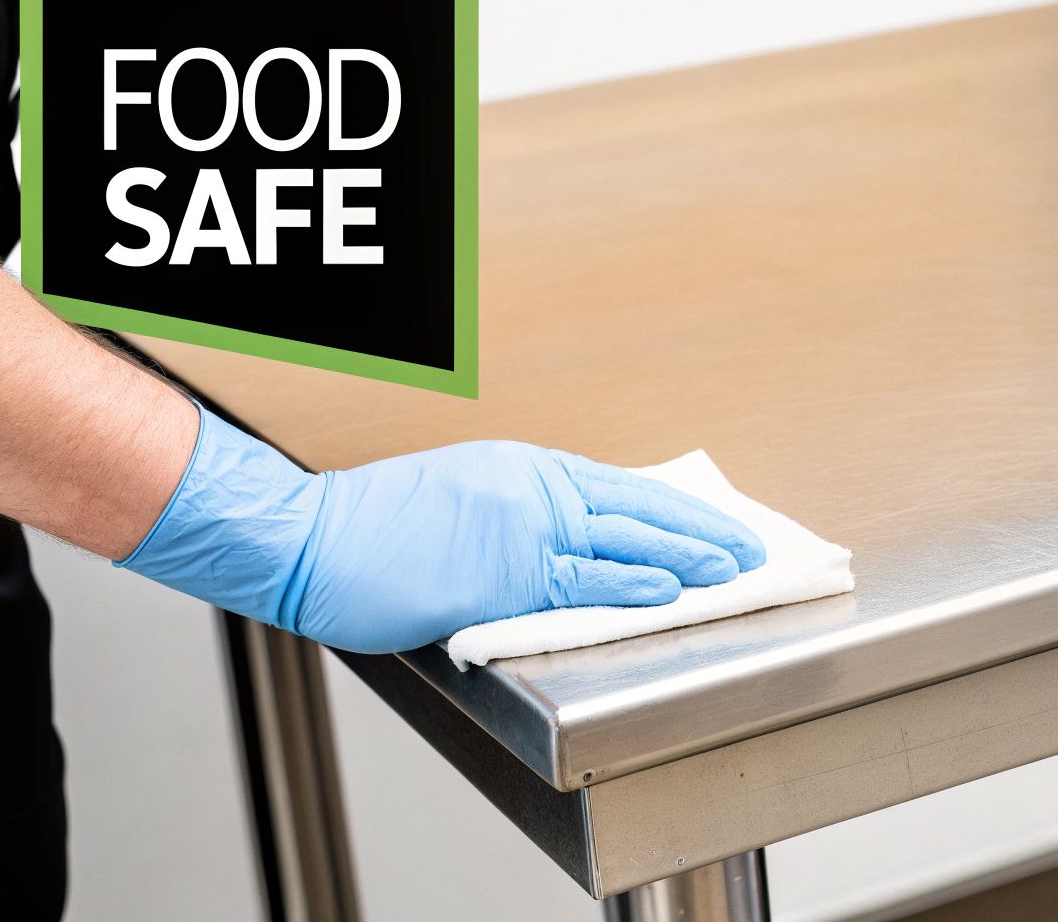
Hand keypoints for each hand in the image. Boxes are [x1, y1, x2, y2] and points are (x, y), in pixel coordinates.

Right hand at [118, 405, 765, 652]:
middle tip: (748, 544)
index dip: (671, 509)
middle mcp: (530, 488)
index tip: (709, 522)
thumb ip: (513, 519)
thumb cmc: (369, 528)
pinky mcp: (502, 571)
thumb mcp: (456, 501)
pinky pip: (583, 580)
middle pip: (636, 507)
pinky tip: (670, 588)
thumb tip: (557, 548)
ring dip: (685, 556)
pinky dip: (633, 582)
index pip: (618, 489)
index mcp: (521, 470)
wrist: (309, 538)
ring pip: (624, 540)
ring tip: (732, 567)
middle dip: (699, 528)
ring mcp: (520, 526)